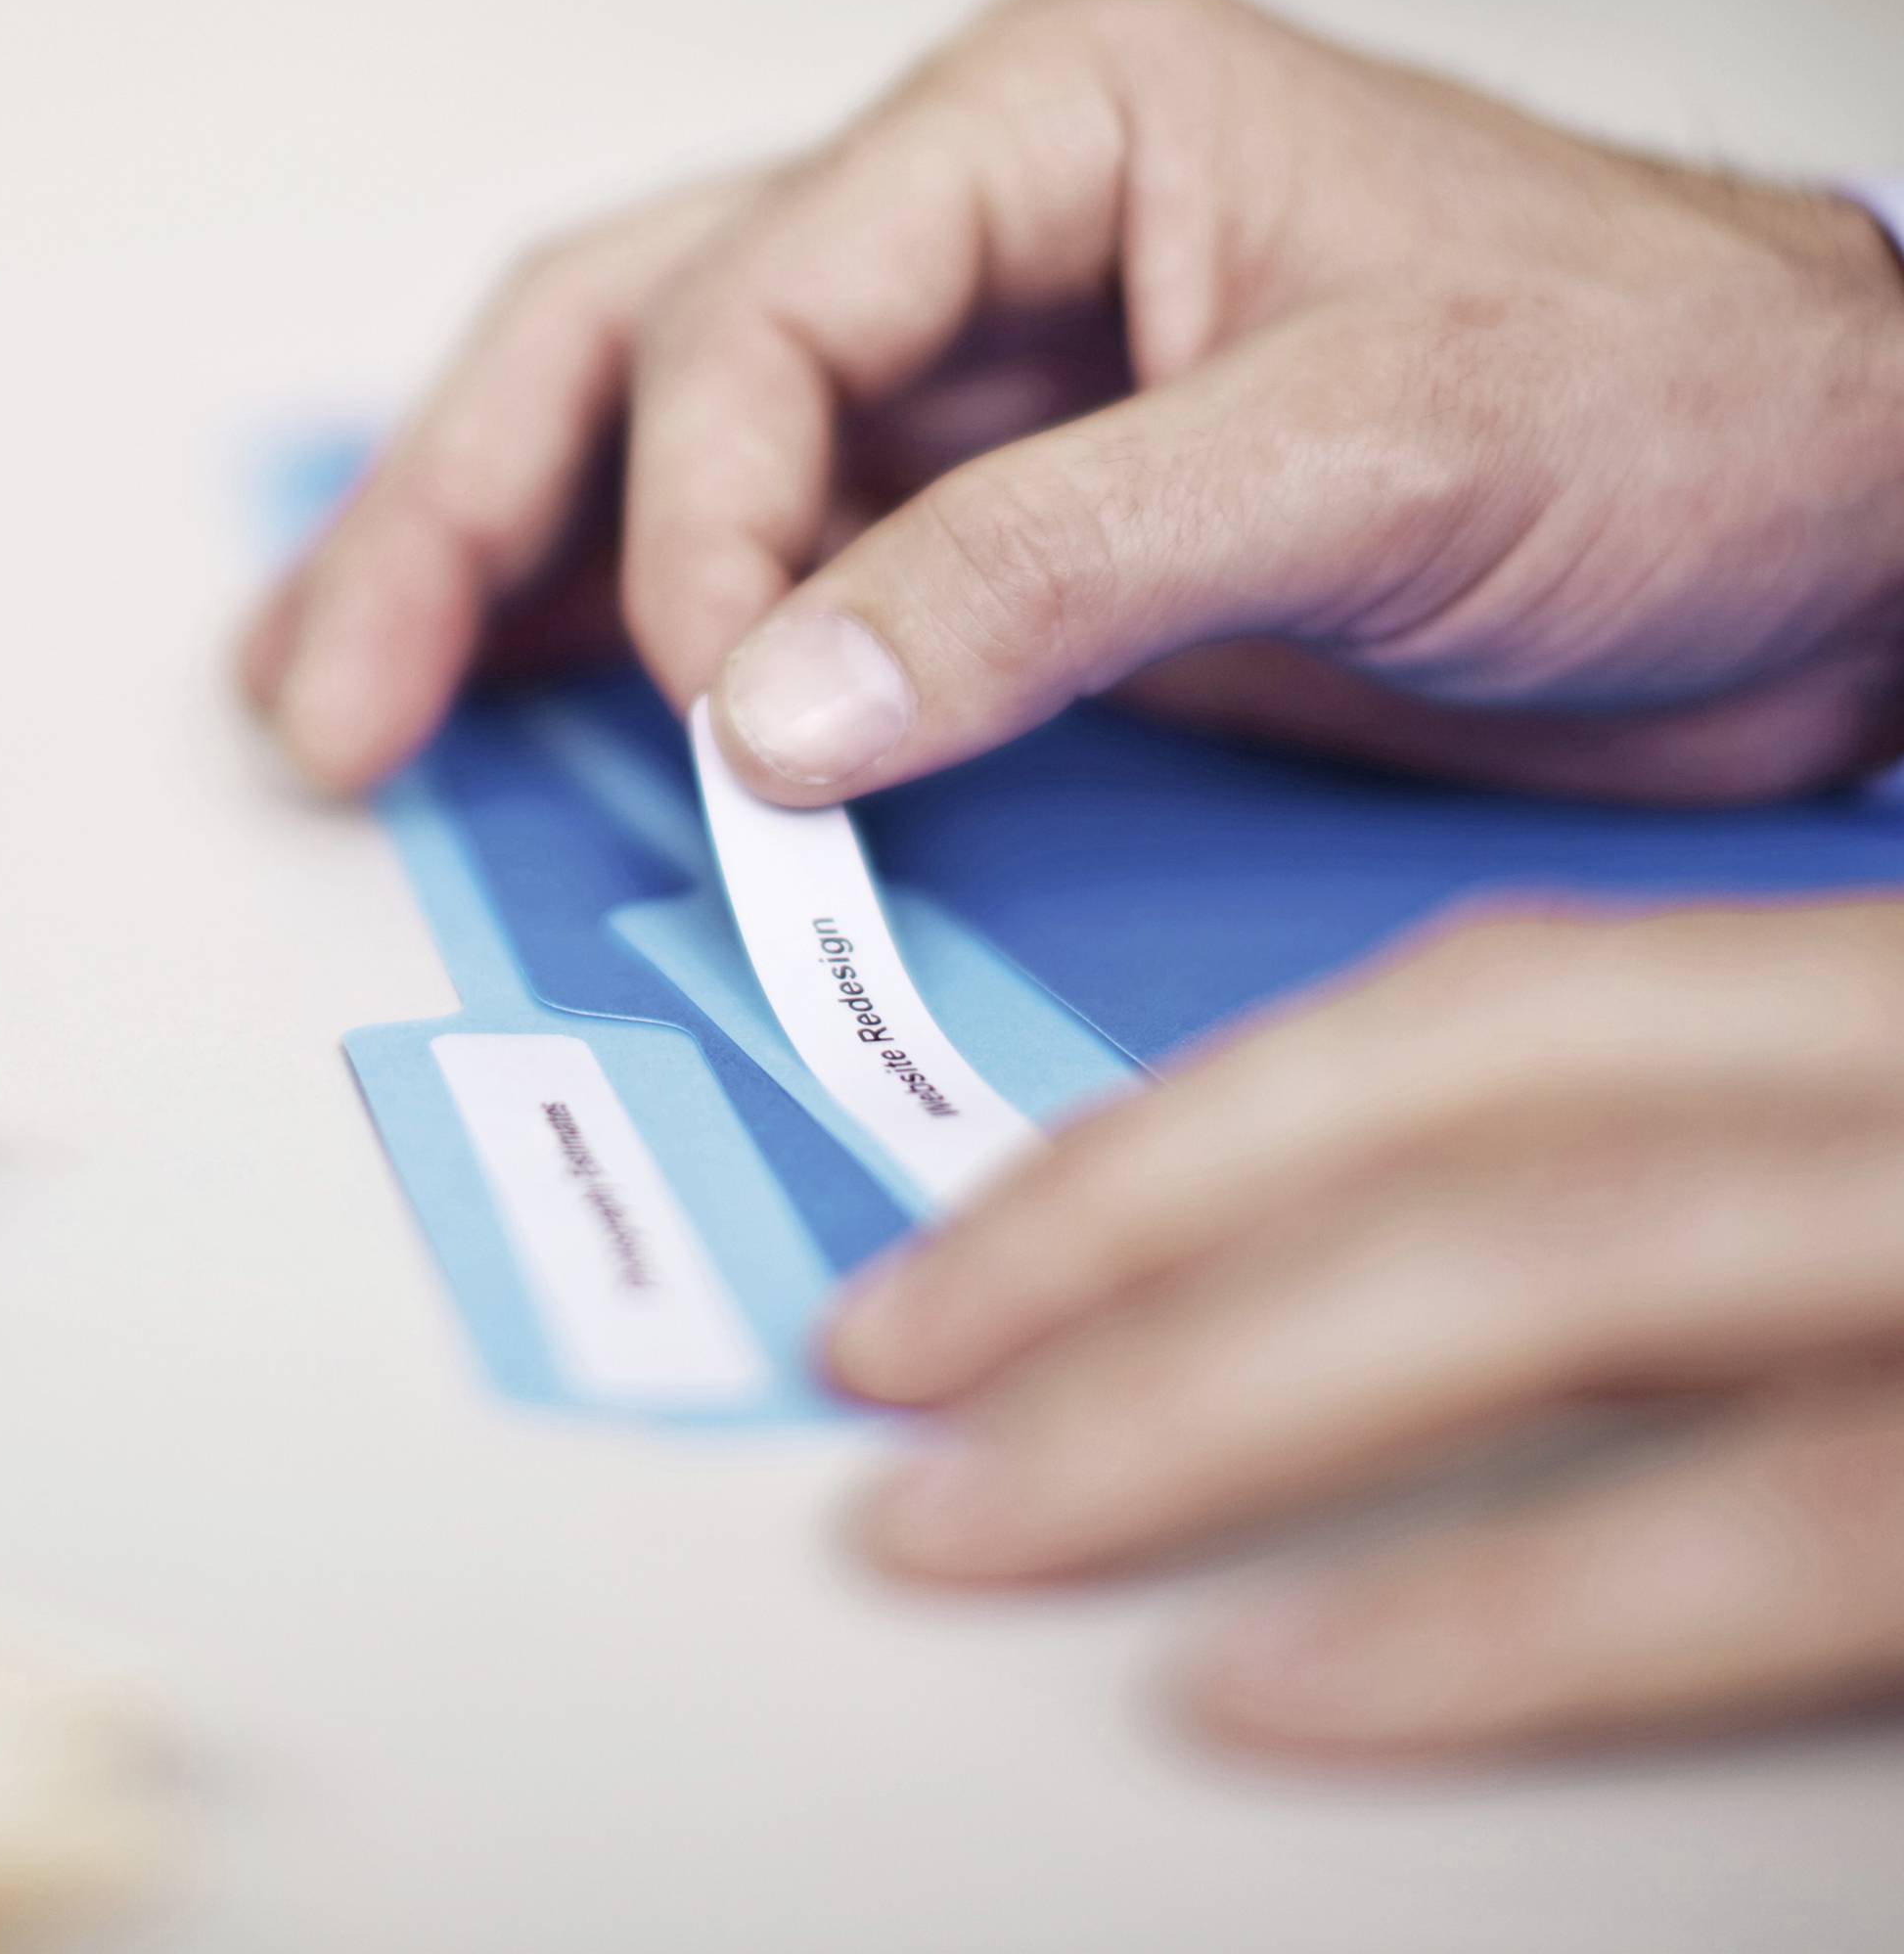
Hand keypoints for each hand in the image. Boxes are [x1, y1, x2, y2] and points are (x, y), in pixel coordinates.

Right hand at [242, 0, 1903, 805]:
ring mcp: (967, 377)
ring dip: (485, 569)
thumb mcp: (1379, 455)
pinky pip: (759, 563)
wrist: (1834, 532)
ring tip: (330, 699)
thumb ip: (1055, 568)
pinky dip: (619, 640)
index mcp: (1046, 114)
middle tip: (328, 696)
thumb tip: (766, 710)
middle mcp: (969, 221)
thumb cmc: (1672, 406)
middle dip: (459, 513)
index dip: (698, 510)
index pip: (763, 300)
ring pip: (646, 441)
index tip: (730, 715)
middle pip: (627, 338)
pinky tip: (504, 706)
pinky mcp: (992, 521)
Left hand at [826, 899, 1903, 1758]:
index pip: (1486, 1012)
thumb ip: (1703, 1196)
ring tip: (969, 1520)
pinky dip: (1498, 1610)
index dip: (1197, 1121)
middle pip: (1463, 1095)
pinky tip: (1260, 1683)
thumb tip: (1389, 1303)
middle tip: (878, 1352)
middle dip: (1128, 1223)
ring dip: (1211, 1391)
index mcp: (1869, 999)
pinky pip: (1770, 1526)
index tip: (974, 1244)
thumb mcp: (1878, 1180)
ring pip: (1549, 1263)